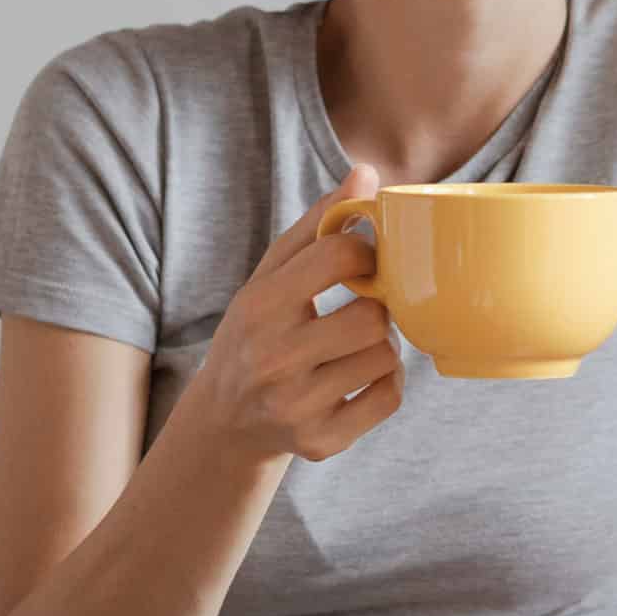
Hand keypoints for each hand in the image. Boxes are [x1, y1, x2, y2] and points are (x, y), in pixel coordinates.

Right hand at [181, 163, 402, 464]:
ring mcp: (296, 405)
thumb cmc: (258, 332)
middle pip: (372, 317)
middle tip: (362, 311)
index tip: (364, 262)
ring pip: (385, 357)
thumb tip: (367, 173)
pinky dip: (387, 385)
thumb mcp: (270, 276)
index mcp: (259, 306)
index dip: (366, 252)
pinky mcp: (320, 441)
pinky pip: (389, 398)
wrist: (226, 420)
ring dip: (382, 347)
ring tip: (356, 346)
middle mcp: (272, 358)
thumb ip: (317, 224)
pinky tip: (360, 378)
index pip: (337, 257)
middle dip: (376, 310)